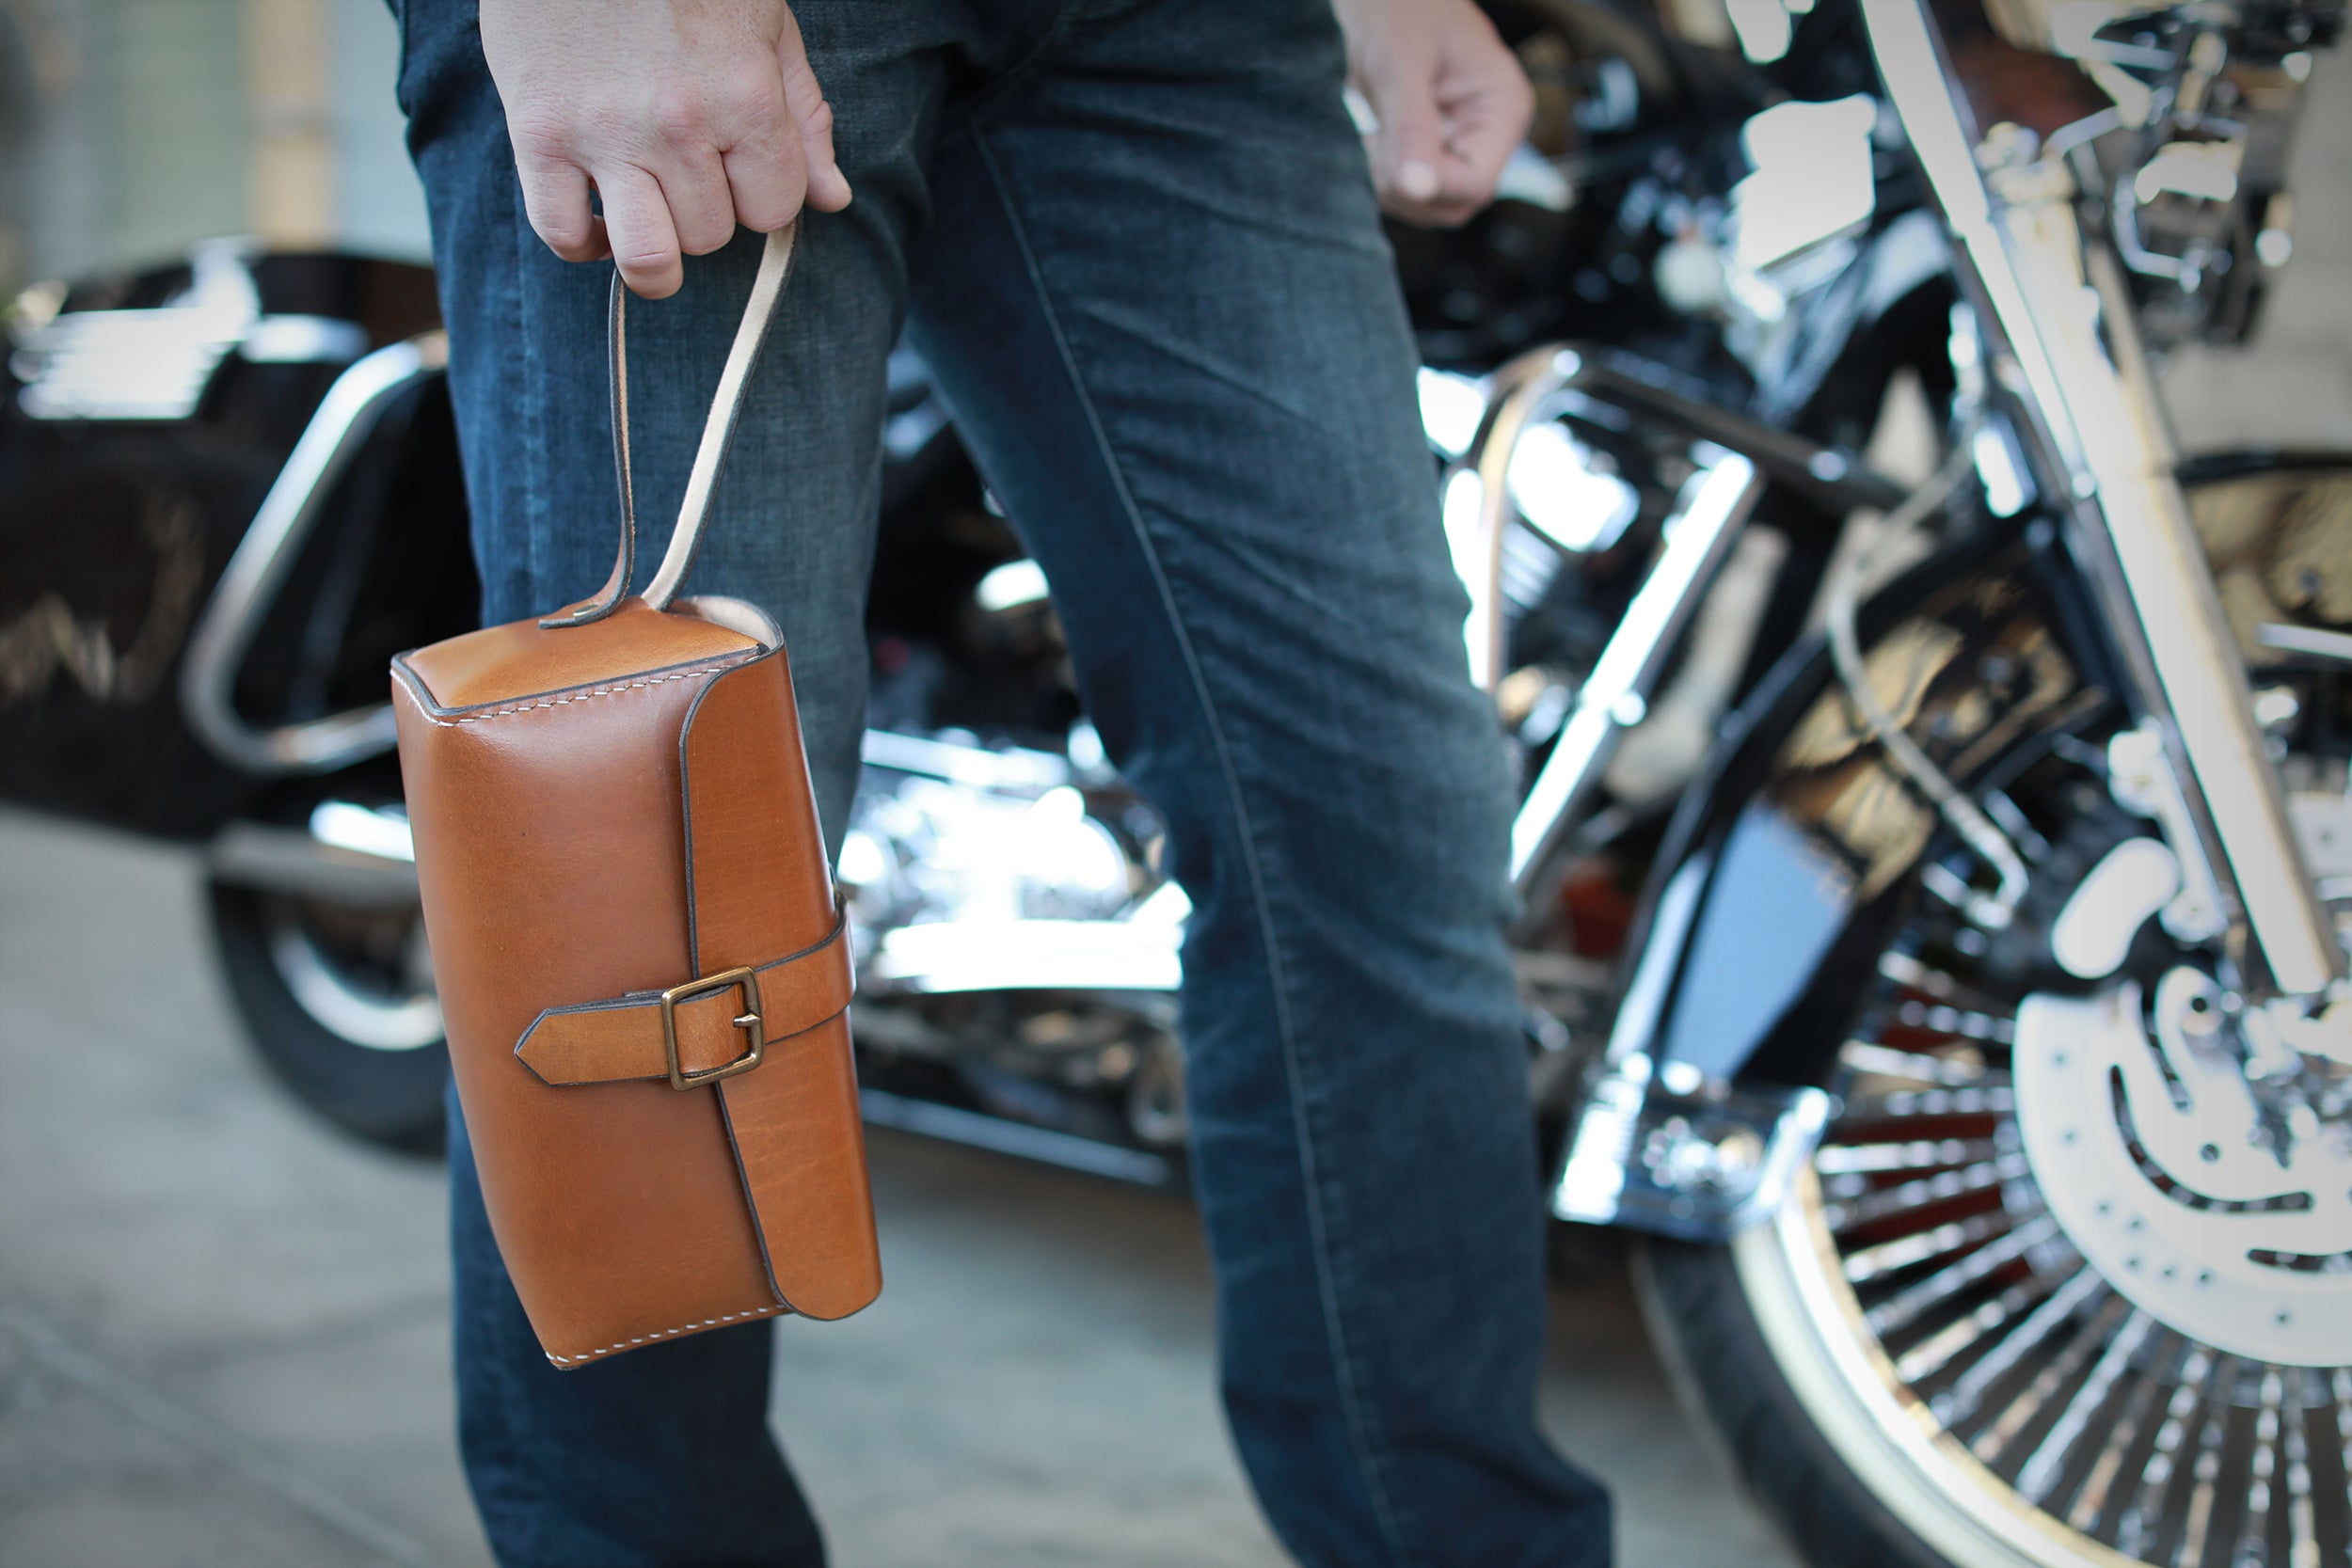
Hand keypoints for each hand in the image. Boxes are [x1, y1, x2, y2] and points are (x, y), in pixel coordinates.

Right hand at [480, 0, 850, 297]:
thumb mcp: (764, 25)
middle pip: (710, 235)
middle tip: (686, 169)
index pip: (773, 208)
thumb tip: (833, 198)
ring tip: (651, 221)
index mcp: (745, 95)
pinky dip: (582, 244)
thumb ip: (802, 116)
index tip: (738, 167)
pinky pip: (562, 233)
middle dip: (706, 213)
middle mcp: (679, 124)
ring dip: (654, 252)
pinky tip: (597, 221)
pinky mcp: (538, 134)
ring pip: (647, 256)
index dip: (759, 196)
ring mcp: (604, 133)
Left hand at [1331, 0, 1532, 227]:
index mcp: (1503, 109)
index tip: (1387, 156)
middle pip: (1455, 203)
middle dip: (1407, 187)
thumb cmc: (1399, 10)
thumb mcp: (1400, 67)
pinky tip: (1378, 136)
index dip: (1430, 186)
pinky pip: (1414, 189)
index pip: (1476, 184)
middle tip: (1376, 138)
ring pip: (1431, 204)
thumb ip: (1412, 130)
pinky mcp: (1438, 150)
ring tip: (1377, 131)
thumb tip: (1417, 188)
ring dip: (1393, 183)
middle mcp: (1492, 134)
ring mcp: (1466, 144)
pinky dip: (1387, 175)